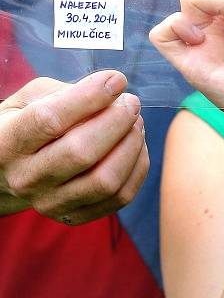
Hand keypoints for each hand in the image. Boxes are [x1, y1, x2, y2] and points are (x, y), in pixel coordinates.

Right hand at [0, 70, 148, 224]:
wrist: (8, 171)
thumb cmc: (27, 123)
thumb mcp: (33, 97)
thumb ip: (69, 91)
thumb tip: (113, 87)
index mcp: (9, 140)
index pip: (50, 119)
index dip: (90, 97)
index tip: (117, 81)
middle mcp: (25, 177)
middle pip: (81, 153)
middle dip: (117, 121)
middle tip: (131, 102)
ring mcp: (49, 202)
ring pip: (104, 181)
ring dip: (131, 146)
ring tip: (135, 122)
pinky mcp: (72, 216)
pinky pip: (119, 197)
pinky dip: (137, 168)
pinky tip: (135, 146)